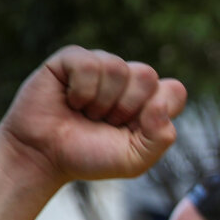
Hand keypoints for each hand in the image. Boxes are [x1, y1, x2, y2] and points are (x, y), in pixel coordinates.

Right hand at [0, 46, 186, 187]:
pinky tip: (71, 101)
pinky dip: (81, 91)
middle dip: (126, 107)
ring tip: (86, 113)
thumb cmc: (90, 157)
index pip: (174, 91)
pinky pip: (89, 64)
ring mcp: (100, 66)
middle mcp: (128, 80)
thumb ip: (160, 137)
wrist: (44, 157)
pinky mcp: (72, 59)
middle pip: (147, 75)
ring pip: (118, 67)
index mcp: (149, 102)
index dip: (157, 112)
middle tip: (106, 122)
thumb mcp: (134, 160)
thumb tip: (160, 102)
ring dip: (101, 101)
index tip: (133, 130)